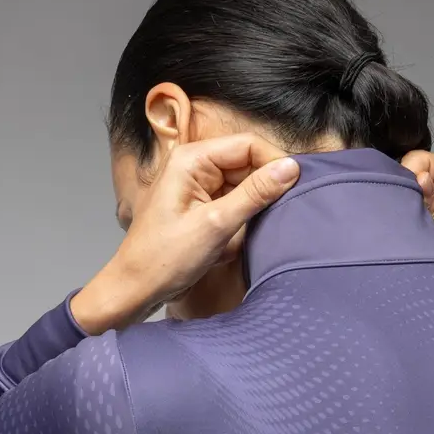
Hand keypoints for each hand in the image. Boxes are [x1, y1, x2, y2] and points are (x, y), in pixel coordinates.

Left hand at [71, 134, 299, 333]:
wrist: (137, 288)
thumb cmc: (164, 258)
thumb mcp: (216, 225)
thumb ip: (255, 194)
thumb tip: (291, 168)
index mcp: (192, 160)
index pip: (248, 145)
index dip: (274, 162)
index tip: (296, 188)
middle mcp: (195, 166)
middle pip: (248, 162)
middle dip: (267, 184)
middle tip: (285, 211)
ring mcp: (199, 186)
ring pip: (245, 183)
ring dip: (258, 203)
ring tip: (265, 224)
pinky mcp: (204, 206)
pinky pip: (236, 200)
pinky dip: (247, 215)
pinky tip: (247, 233)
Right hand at [401, 150, 433, 281]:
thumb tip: (420, 180)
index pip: (425, 160)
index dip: (410, 173)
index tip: (405, 196)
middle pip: (409, 172)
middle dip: (402, 189)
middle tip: (400, 213)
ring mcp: (431, 203)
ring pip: (402, 192)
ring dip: (399, 206)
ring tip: (400, 224)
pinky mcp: (420, 220)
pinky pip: (400, 211)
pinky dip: (397, 219)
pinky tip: (399, 230)